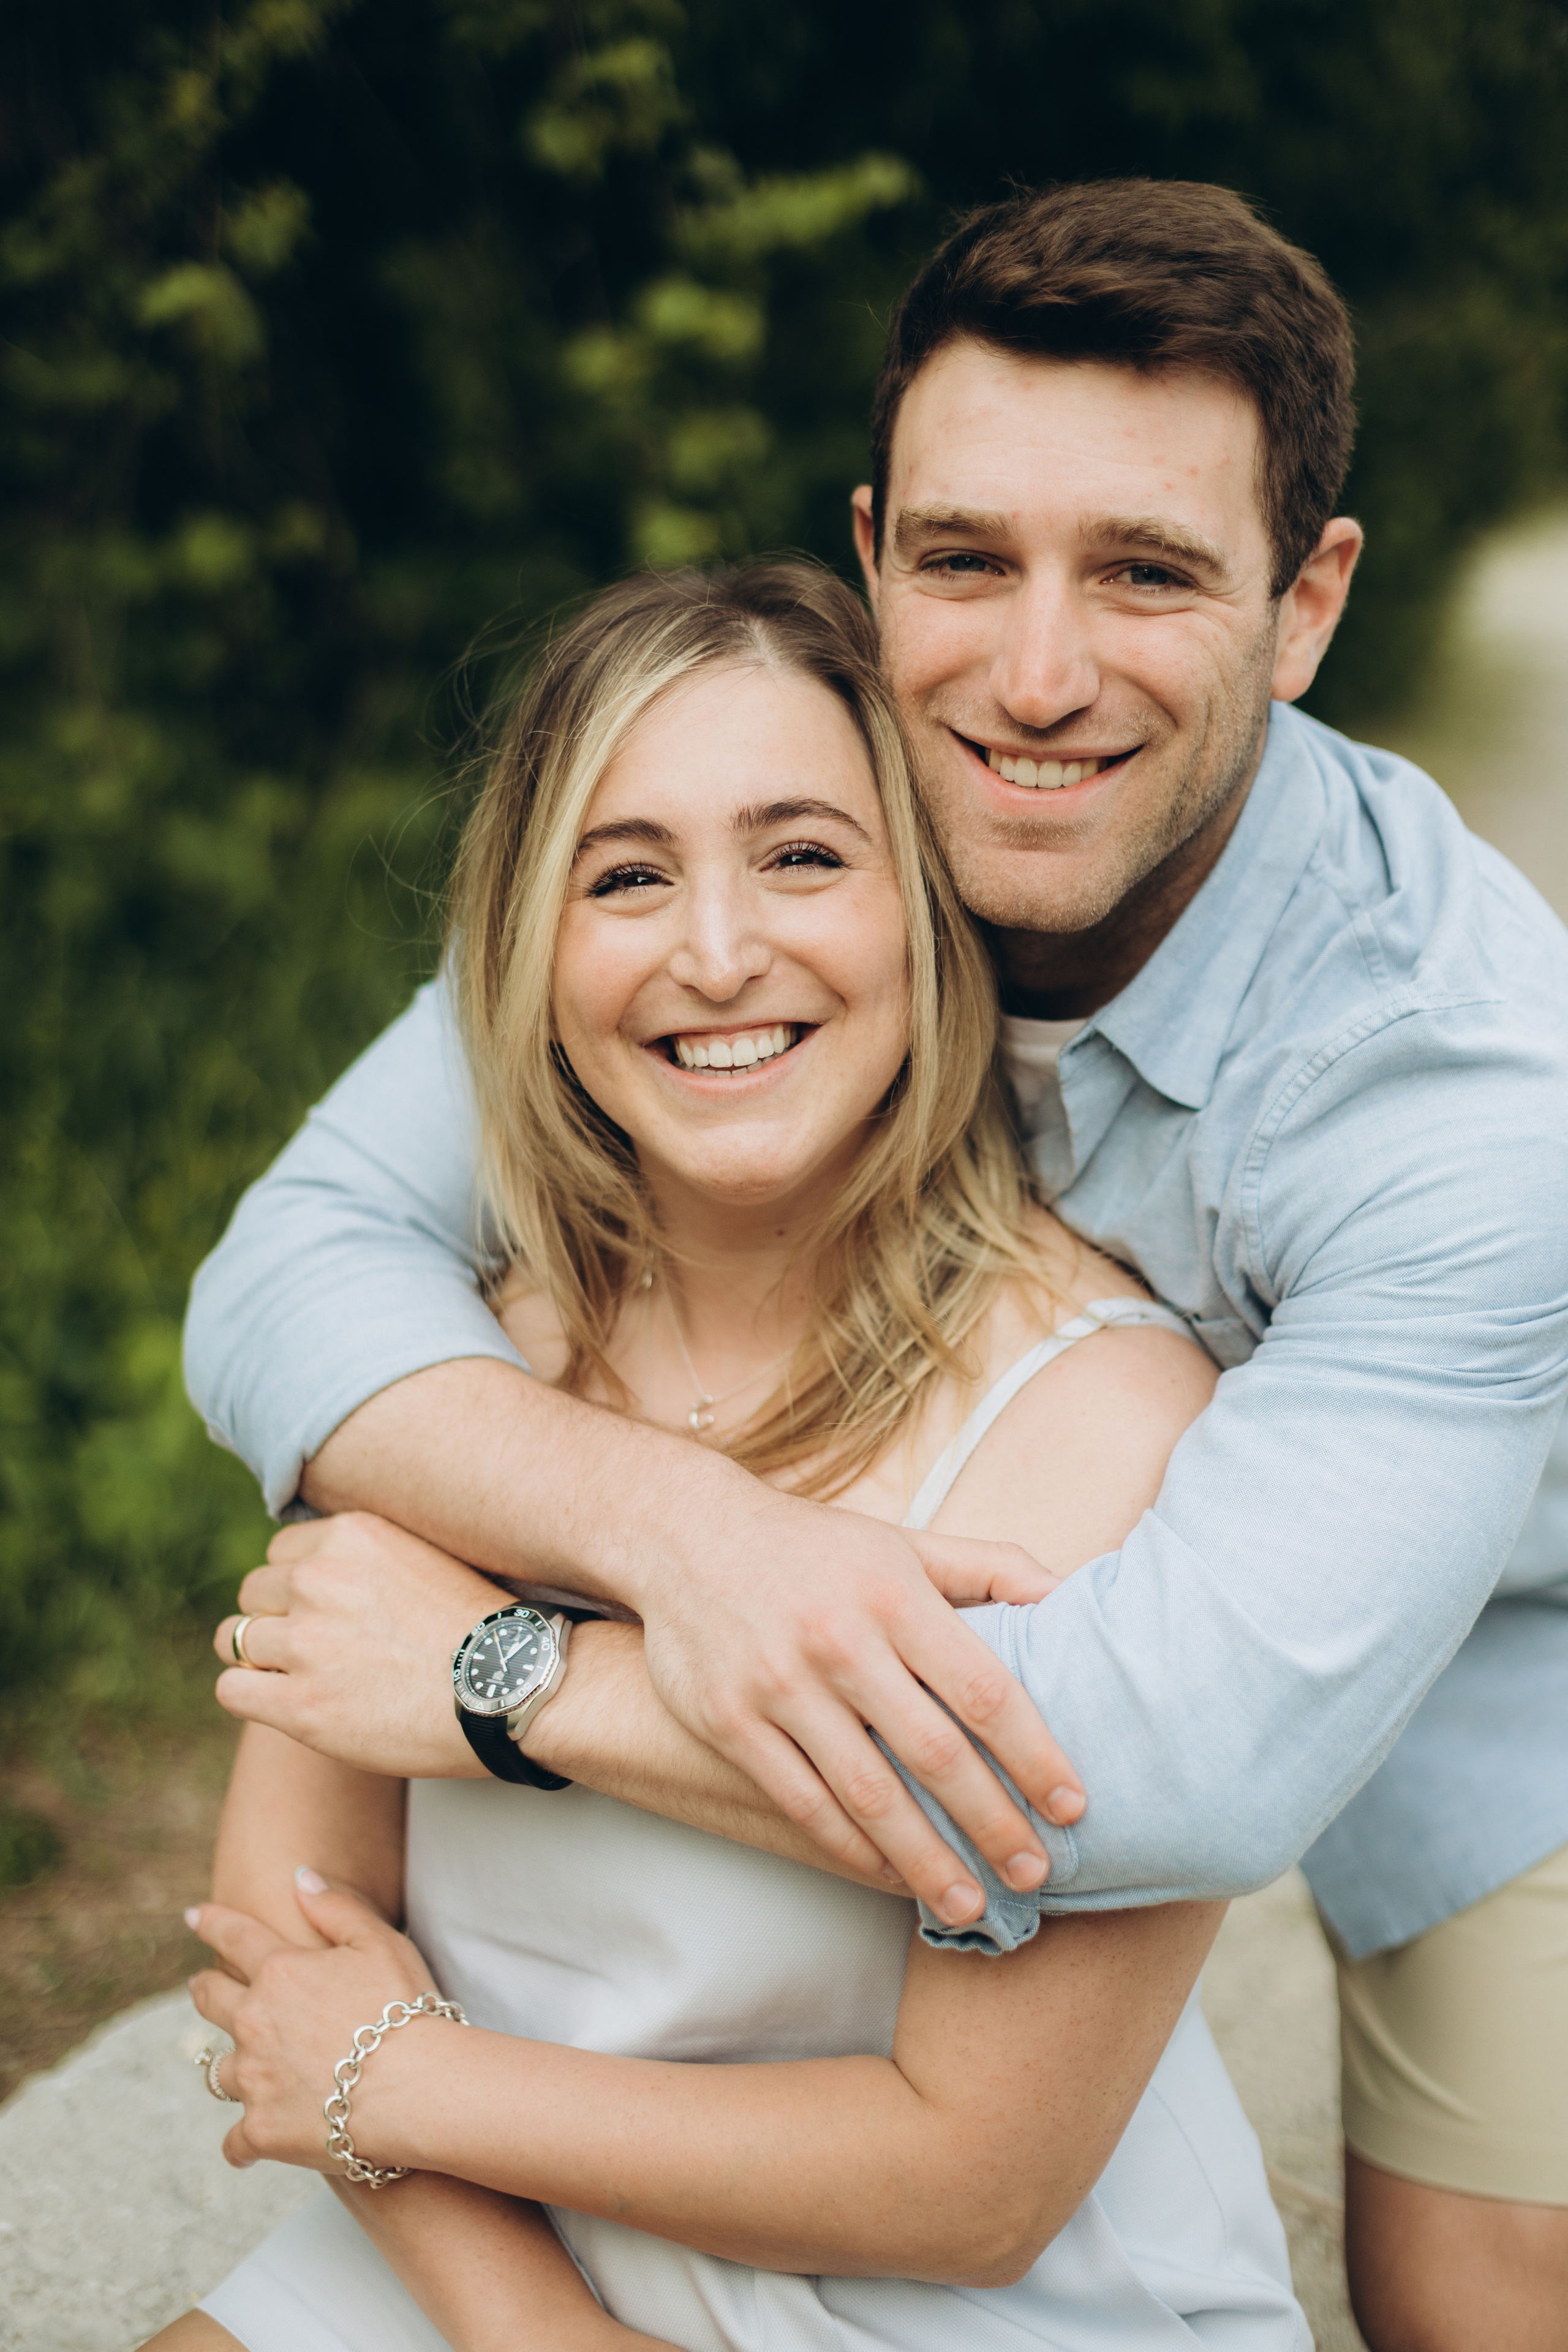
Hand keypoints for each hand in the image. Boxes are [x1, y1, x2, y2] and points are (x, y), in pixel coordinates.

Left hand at [189, 1871, 441, 2173]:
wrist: (416, 2090)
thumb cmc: (406, 2011)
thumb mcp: (380, 1942)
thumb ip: (336, 1906)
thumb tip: (300, 1875)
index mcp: (280, 1971)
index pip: (234, 1936)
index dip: (211, 1922)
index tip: (193, 1916)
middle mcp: (254, 2022)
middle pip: (210, 1999)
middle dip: (205, 1989)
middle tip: (204, 1988)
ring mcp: (254, 2080)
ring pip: (222, 2072)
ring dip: (235, 2068)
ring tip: (246, 2071)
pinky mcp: (262, 2131)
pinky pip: (236, 2143)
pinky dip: (243, 2143)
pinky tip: (249, 2148)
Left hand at [214, 1515, 500, 1774]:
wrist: (512, 1687)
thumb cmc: (477, 1630)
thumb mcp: (419, 1559)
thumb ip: (362, 1558)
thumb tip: (312, 1569)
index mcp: (350, 1535)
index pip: (281, 1553)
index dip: (299, 1588)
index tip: (329, 1614)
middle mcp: (318, 1579)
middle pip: (254, 1592)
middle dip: (280, 1620)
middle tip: (321, 1651)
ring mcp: (306, 1642)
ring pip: (235, 1638)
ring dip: (263, 1659)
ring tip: (307, 1678)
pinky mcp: (301, 1703)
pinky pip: (232, 1688)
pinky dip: (252, 1695)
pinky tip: (290, 1704)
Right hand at [627, 1486, 1084, 1929]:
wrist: (686, 1534)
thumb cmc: (814, 1547)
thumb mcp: (903, 1543)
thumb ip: (989, 1566)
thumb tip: (1069, 1594)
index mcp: (894, 1595)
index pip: (982, 1689)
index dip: (1032, 1755)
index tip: (1071, 1806)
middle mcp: (840, 1642)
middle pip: (932, 1753)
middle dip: (991, 1823)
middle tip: (1033, 1874)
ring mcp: (780, 1685)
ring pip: (867, 1794)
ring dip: (925, 1859)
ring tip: (969, 1903)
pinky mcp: (731, 1721)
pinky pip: (802, 1802)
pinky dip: (851, 1848)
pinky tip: (890, 1874)